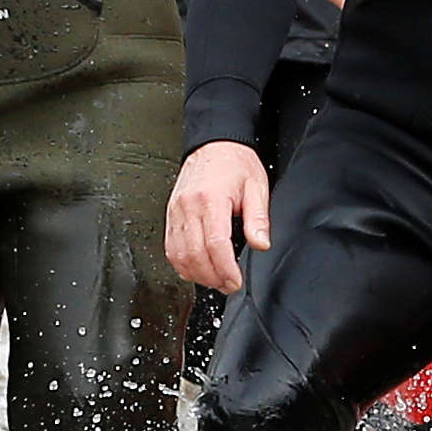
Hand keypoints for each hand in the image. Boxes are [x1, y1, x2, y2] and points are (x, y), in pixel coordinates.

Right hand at [165, 141, 271, 295]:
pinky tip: (197, 269)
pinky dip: (182, 263)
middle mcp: (188, 207)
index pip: (215, 244)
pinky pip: (170, 247)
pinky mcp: (170, 215)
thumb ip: (258, 219)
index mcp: (211, 200)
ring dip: (196, 274)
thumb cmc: (236, 164)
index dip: (225, 269)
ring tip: (215, 280)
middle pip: (194, 254)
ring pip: (178, 254)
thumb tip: (261, 244)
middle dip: (212, 277)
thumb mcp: (256, 188)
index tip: (235, 281)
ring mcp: (176, 211)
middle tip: (229, 285)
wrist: (215, 145)